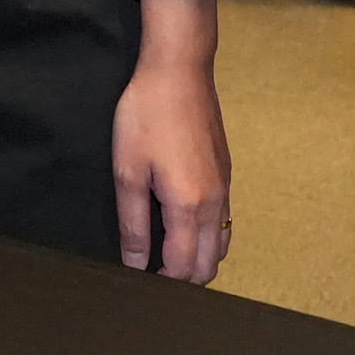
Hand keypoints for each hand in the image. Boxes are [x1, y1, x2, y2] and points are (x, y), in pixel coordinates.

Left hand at [112, 5, 231, 282]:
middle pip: (210, 265)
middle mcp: (215, 203)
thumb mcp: (128, 170)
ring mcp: (225, 188)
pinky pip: (224, 222)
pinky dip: (209, 238)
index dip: (163, 283)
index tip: (140, 281)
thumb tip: (136, 264)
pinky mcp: (226, 173)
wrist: (179, 70)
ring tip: (167, 252)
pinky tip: (183, 226)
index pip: (184, 268)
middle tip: (152, 272)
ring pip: (222, 245)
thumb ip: (133, 224)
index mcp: (189, 206)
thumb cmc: (147, 116)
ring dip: (199, 259)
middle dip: (184, 279)